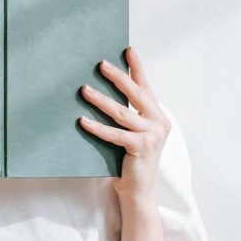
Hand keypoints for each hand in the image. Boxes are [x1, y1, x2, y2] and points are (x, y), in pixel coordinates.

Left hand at [78, 47, 169, 198]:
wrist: (139, 191)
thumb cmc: (131, 161)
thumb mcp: (132, 134)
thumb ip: (126, 116)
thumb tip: (99, 91)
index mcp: (157, 116)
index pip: (145, 87)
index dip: (137, 68)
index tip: (128, 49)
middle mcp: (158, 122)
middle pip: (135, 94)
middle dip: (118, 77)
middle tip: (101, 64)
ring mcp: (152, 135)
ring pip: (122, 113)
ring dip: (100, 100)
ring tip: (84, 89)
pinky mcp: (141, 147)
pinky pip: (115, 134)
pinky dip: (97, 127)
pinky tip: (82, 120)